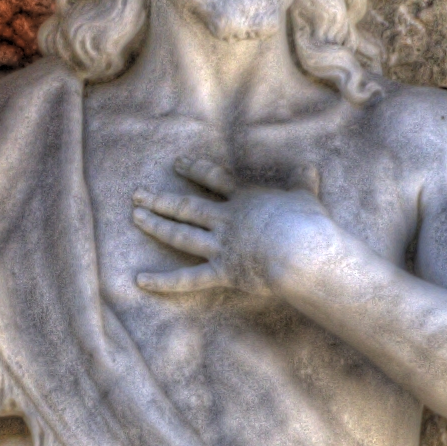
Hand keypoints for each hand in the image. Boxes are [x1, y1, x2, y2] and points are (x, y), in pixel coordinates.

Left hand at [130, 155, 342, 309]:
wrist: (300, 252)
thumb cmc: (307, 224)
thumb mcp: (306, 197)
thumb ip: (303, 183)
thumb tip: (310, 167)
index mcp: (245, 200)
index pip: (214, 179)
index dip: (194, 170)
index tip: (177, 164)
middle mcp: (226, 220)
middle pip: (187, 206)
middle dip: (161, 199)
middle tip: (137, 194)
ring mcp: (221, 245)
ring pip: (181, 234)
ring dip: (156, 225)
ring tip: (136, 217)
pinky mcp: (221, 271)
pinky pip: (187, 278)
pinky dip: (163, 281)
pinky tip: (140, 280)